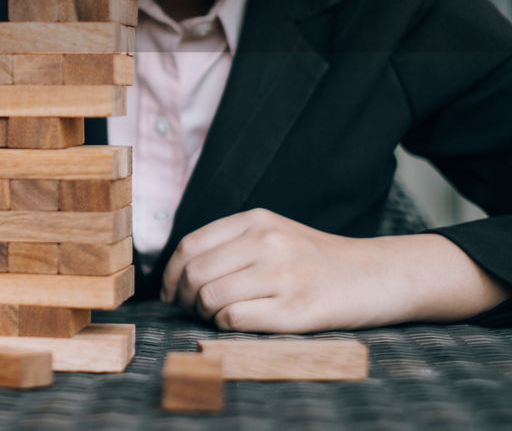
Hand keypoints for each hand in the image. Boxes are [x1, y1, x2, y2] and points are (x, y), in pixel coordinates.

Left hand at [159, 208, 405, 332]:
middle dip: (184, 297)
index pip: (190, 246)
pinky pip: (234, 319)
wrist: (377, 275)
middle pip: (195, 273)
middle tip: (191, 309)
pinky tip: (237, 322)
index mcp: (256, 220)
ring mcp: (282, 275)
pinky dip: (224, 325)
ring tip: (216, 316)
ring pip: (210, 297)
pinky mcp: (295, 310)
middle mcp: (267, 242)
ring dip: (204, 313)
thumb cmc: (316, 260)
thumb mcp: (274, 232)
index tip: (169, 292)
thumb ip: (231, 242)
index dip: (170, 274)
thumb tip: (178, 272)